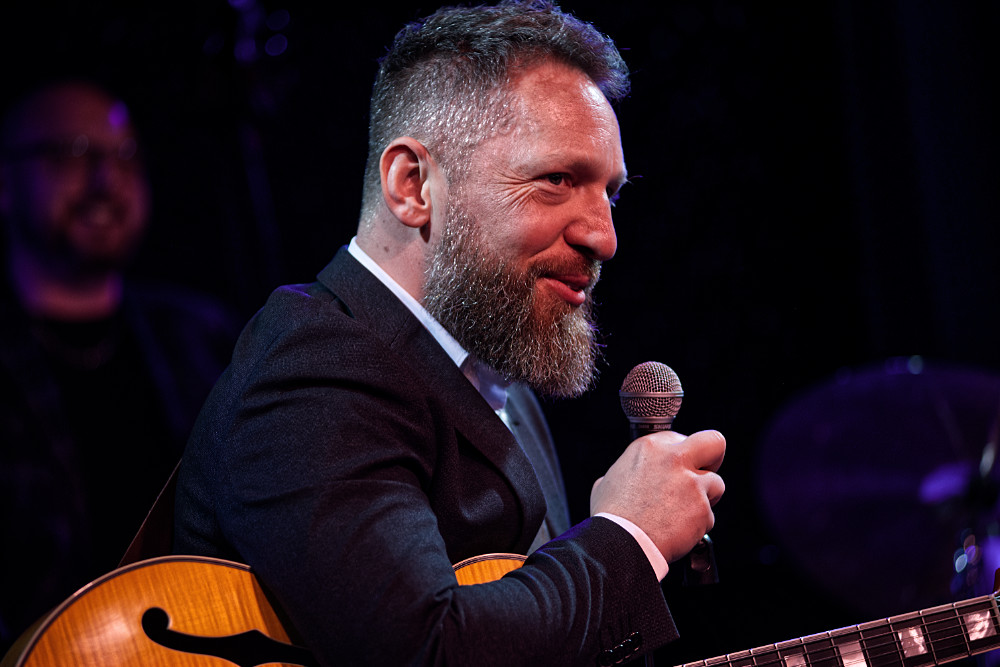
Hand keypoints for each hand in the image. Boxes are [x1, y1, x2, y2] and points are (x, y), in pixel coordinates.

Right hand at [590, 429, 724, 562]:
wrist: (621, 544)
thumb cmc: (611, 517)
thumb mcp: (608, 481)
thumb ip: (625, 472)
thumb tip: (626, 476)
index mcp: (649, 447)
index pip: (680, 438)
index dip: (681, 456)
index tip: (678, 469)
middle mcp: (673, 459)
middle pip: (713, 442)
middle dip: (713, 458)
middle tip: (705, 473)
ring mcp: (691, 483)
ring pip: (716, 483)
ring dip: (704, 499)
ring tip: (683, 514)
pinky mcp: (702, 508)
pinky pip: (709, 516)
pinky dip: (698, 525)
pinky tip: (678, 531)